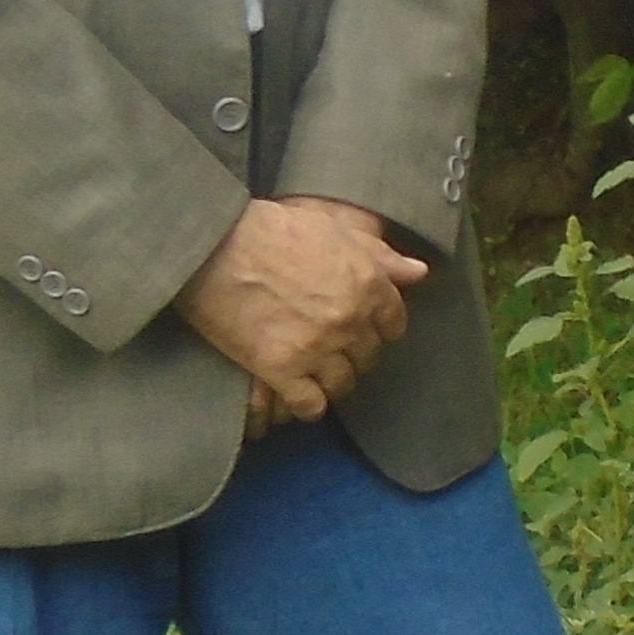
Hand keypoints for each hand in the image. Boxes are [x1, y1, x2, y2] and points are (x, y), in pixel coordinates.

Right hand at [175, 196, 426, 418]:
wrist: (214, 244)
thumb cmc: (271, 228)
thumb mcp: (333, 229)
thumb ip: (379, 255)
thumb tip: (419, 273)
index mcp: (367, 283)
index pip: (393, 324)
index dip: (378, 328)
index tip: (361, 329)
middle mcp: (349, 319)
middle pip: (368, 357)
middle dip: (353, 354)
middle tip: (330, 348)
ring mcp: (317, 347)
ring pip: (342, 384)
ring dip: (331, 380)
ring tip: (312, 372)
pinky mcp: (281, 369)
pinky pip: (310, 406)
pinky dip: (307, 405)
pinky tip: (296, 393)